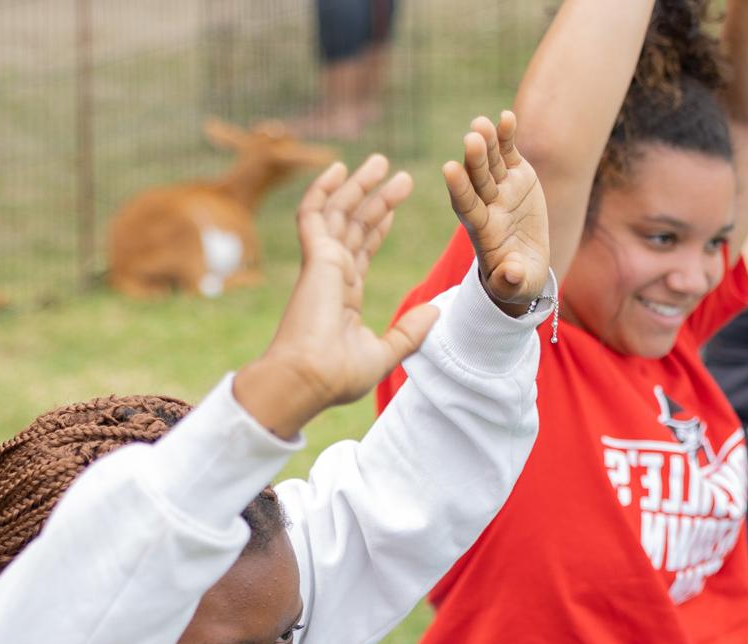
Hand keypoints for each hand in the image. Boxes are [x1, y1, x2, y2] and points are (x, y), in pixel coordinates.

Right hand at [234, 154, 440, 437]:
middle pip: (354, 226)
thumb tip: (436, 311)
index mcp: (345, 295)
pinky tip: (338, 168)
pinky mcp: (315, 257)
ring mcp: (322, 264)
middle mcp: (332, 275)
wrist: (310, 378)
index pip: (361, 250)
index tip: (392, 207)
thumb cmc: (338, 375)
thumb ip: (409, 331)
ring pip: (339, 213)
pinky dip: (323, 190)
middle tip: (398, 174)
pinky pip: (314, 214)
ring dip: (358, 186)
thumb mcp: (385, 352)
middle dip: (376, 198)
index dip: (378, 226)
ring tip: (380, 161)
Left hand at [445, 111, 550, 313]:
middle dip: (474, 160)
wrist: (525, 264)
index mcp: (483, 231)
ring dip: (487, 142)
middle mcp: (487, 205)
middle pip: (477, 180)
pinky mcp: (517, 176)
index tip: (449, 169)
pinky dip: (507, 136)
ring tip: (482, 123)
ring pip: (490, 163)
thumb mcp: (516, 286)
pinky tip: (506, 117)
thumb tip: (511, 273)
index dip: (459, 189)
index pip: (467, 207)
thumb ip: (511, 281)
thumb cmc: (517, 281)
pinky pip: (509, 153)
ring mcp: (501, 188)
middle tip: (471, 138)